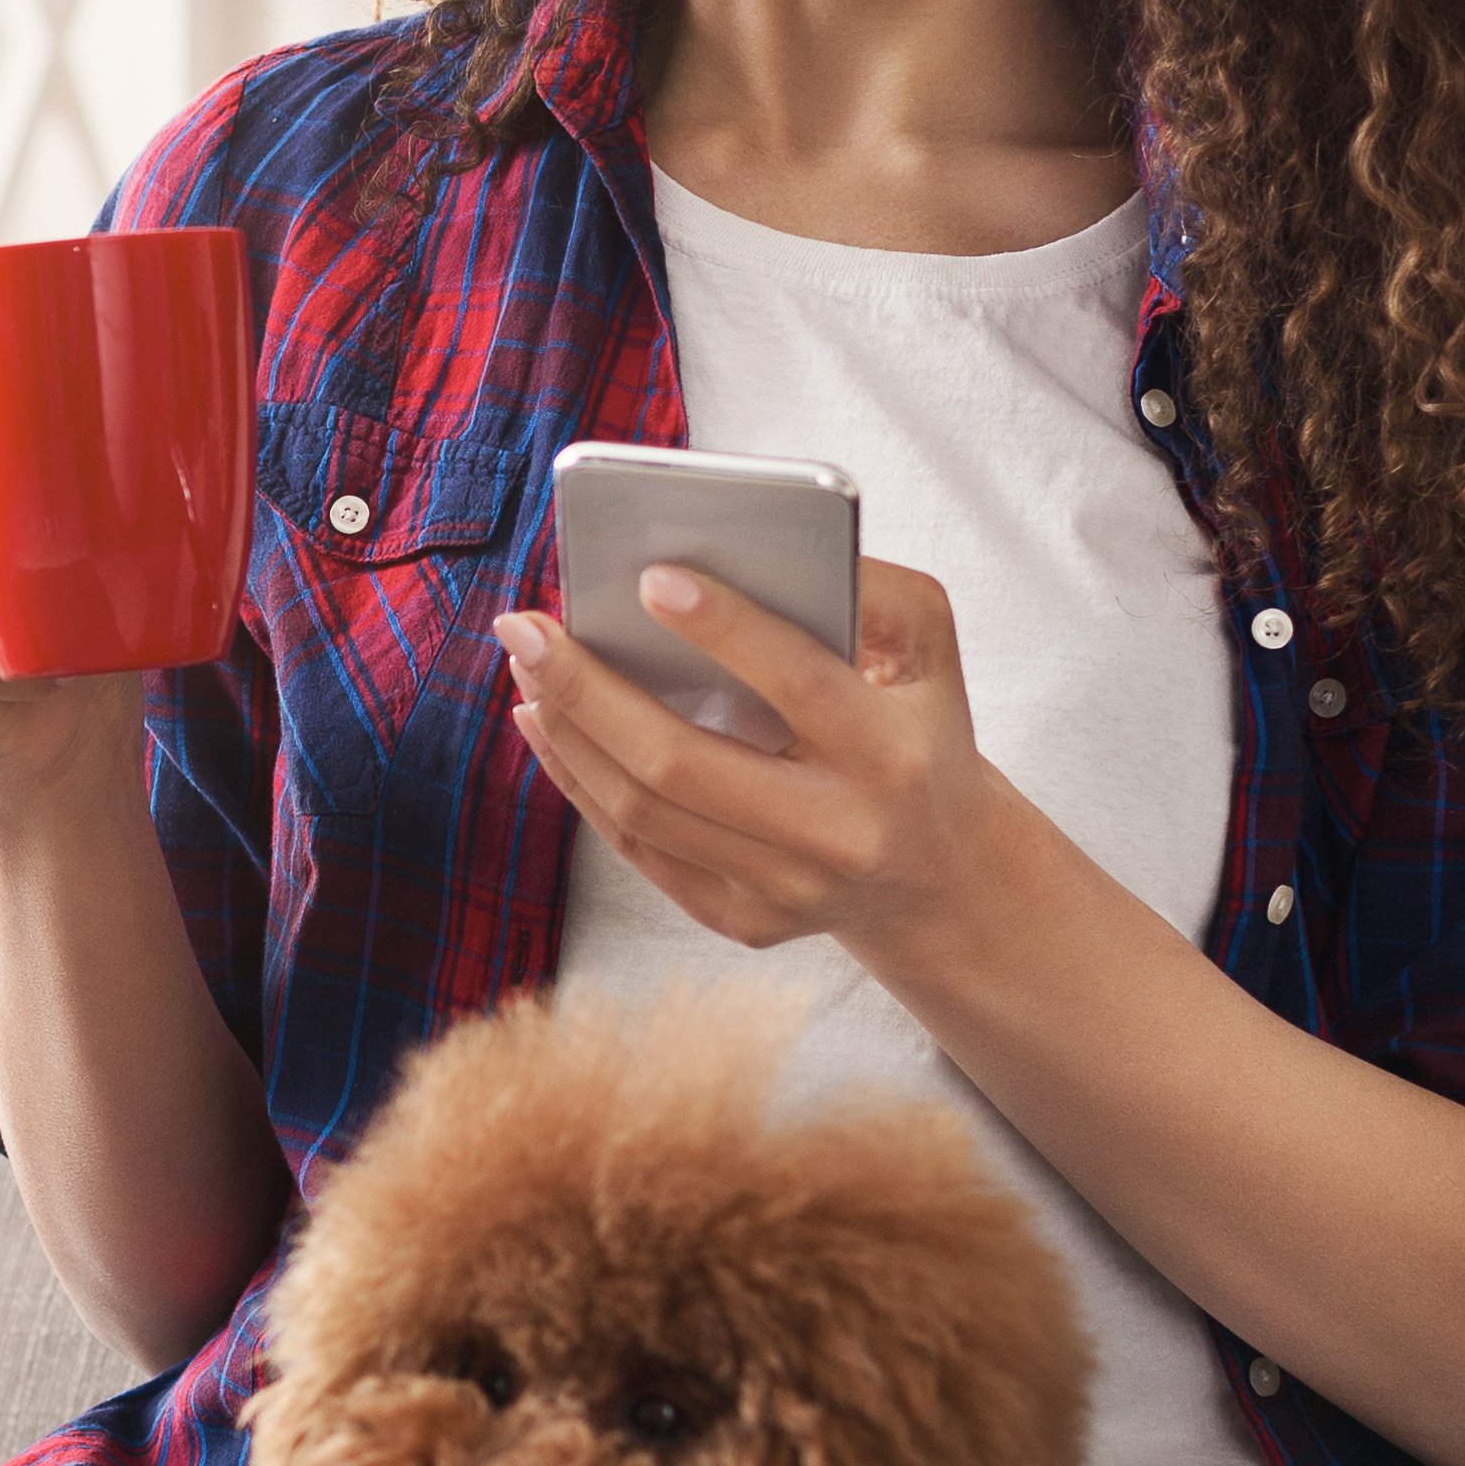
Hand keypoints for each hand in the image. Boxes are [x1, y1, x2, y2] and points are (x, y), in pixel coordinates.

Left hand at [494, 557, 1002, 955]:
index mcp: (891, 755)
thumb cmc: (919, 731)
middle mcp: (839, 833)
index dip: (723, 627)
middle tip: (524, 623)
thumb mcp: (931, 650)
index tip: (647, 576)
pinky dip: (579, 780)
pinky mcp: (742, 921)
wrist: (940, 873)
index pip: (798, 683)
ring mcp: (784, 889)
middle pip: (681, 761)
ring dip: (568, 729)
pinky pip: (637, 848)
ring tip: (529, 662)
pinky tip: (546, 722)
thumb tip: (764, 543)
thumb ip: (876, 587)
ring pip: (642, 808)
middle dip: (587, 687)